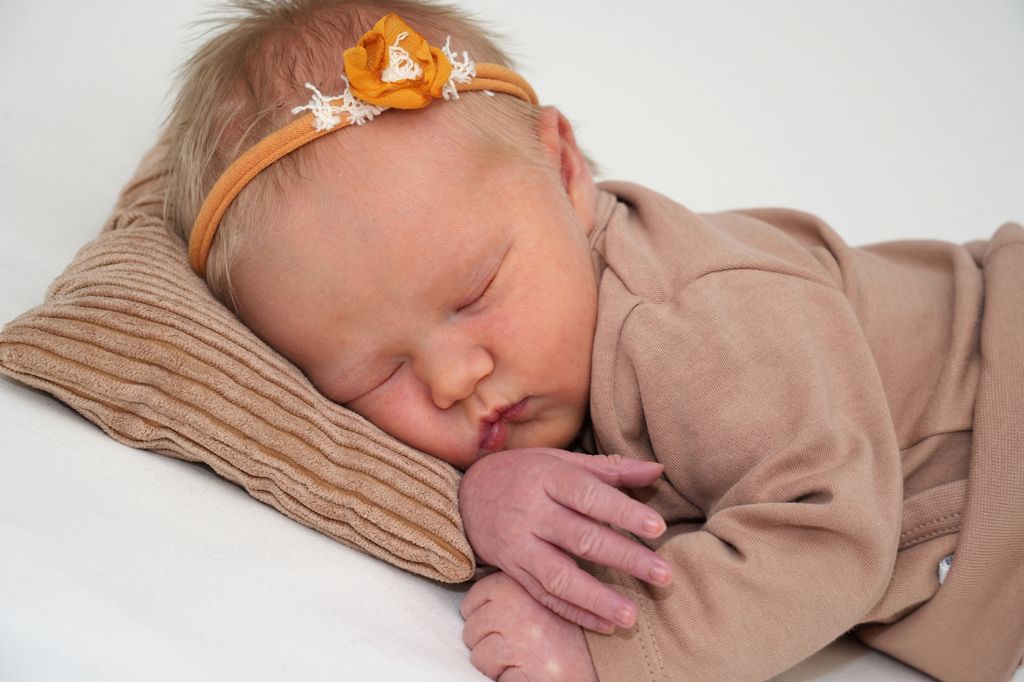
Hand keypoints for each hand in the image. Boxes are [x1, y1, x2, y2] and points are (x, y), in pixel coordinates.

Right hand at [459, 448, 670, 632]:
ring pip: (559, 576)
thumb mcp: (561, 461)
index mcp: (547, 478)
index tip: (657, 528)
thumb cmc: (524, 473)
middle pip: (581, 538)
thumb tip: (657, 470)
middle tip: (663, 574)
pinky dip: (575, 613)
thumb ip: (610, 469)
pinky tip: (605, 625)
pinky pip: (544, 597)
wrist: (467, 495)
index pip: (588, 495)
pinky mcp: (513, 571)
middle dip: (625, 558)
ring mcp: (520, 546)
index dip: (622, 511)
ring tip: (631, 615)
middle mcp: (532, 513)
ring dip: (597, 598)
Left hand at [462, 571, 597, 680]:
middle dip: (489, 644)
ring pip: (479, 657)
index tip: (508, 626)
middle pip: (471, 629)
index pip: (473, 600)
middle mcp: (520, 605)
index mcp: (520, 583)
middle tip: (521, 646)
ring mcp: (523, 638)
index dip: (486, 619)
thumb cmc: (565, 636)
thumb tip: (474, 602)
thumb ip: (511, 593)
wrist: (598, 667)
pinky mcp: (528, 668)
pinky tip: (529, 672)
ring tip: (527, 659)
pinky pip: (493, 678)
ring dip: (497, 666)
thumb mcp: (540, 598)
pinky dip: (508, 680)